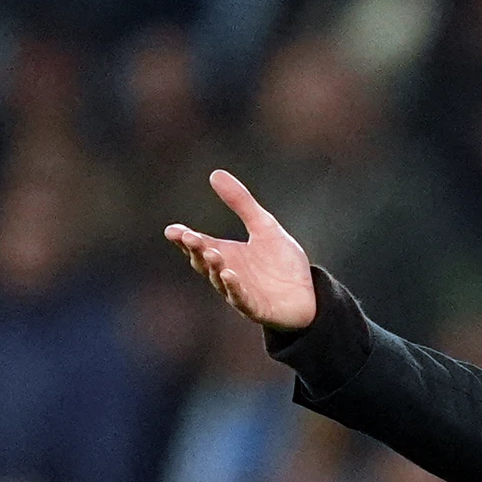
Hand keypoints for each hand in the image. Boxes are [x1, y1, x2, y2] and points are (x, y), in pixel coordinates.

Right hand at [164, 169, 315, 329]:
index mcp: (225, 253)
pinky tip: (229, 275)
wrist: (309, 293)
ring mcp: (239, 292)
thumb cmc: (282, 263)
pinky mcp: (256, 308)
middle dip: (196, 250)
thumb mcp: (264, 226)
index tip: (172, 230)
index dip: (184, 238)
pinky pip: (241, 299)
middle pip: (204, 262)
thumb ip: (241, 203)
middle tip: (189, 237)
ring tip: (212, 252)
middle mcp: (227, 273)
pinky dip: (234, 288)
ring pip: (220, 280)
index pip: (198, 244)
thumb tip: (215, 173)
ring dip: (214, 267)